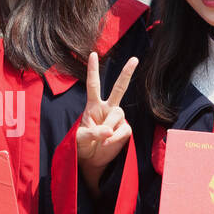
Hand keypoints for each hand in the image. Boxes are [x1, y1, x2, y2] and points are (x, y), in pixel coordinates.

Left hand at [77, 52, 137, 183]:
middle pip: (118, 88)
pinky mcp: (124, 130)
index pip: (93, 85)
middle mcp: (107, 109)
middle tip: (134, 59)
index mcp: (93, 106)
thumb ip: (91, 133)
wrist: (91, 160)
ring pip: (118, 114)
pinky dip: (115, 137)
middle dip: (126, 74)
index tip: (93, 54)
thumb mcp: (79, 139)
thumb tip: (107, 131)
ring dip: (110, 126)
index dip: (93, 70)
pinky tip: (108, 143)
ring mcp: (117, 119)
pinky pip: (123, 130)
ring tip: (102, 139)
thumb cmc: (81, 145)